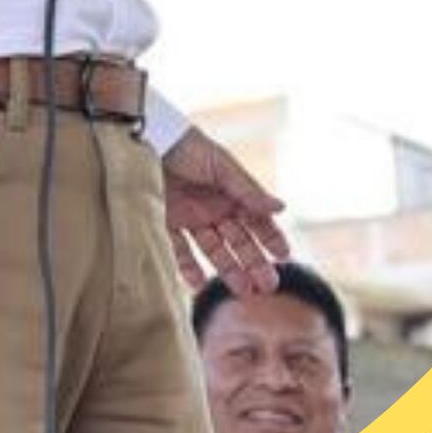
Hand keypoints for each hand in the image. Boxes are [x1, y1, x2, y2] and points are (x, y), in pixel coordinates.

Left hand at [156, 126, 288, 295]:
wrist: (147, 141)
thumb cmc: (189, 147)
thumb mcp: (222, 167)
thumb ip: (248, 191)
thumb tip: (281, 208)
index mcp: (232, 193)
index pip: (257, 220)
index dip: (271, 238)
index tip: (284, 257)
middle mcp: (214, 209)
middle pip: (238, 241)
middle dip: (254, 263)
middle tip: (267, 285)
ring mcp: (191, 219)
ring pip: (214, 251)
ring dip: (229, 270)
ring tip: (243, 291)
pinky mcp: (167, 225)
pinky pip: (180, 252)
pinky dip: (189, 268)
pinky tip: (200, 284)